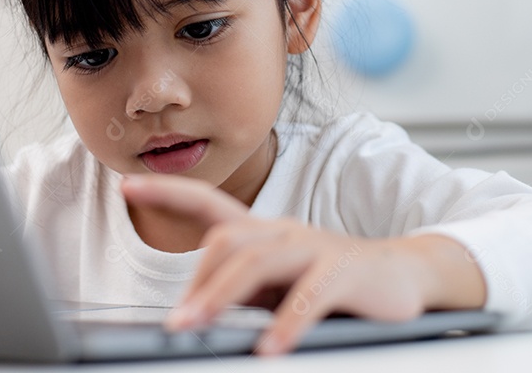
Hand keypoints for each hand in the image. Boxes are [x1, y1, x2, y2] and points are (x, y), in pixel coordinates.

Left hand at [120, 174, 483, 355]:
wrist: (405, 274)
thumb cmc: (333, 280)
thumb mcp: (279, 284)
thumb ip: (243, 290)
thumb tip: (195, 310)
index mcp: (264, 232)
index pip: (207, 202)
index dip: (167, 190)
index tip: (127, 184)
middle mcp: (284, 231)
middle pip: (228, 242)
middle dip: (197, 282)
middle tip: (177, 323)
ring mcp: (314, 248)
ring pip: (259, 262)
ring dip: (222, 297)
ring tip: (199, 326)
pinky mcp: (345, 271)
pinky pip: (309, 295)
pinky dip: (286, 322)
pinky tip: (270, 346)